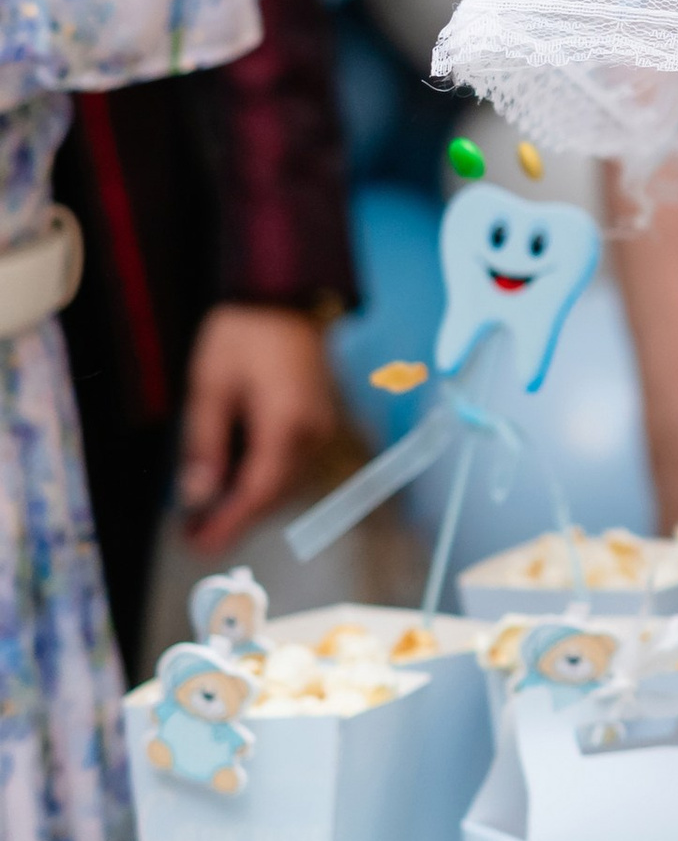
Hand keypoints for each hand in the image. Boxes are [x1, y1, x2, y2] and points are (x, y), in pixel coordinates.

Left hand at [177, 306, 343, 549]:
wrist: (283, 295)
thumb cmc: (242, 333)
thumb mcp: (210, 386)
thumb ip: (205, 445)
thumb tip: (197, 495)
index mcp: (286, 425)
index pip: (258, 491)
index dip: (229, 523)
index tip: (199, 545)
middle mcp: (312, 433)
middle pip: (275, 493)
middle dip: (236, 518)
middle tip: (193, 534)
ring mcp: (321, 427)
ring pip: (285, 482)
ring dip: (250, 502)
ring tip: (208, 513)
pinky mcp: (319, 419)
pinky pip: (292, 464)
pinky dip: (263, 480)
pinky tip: (235, 481)